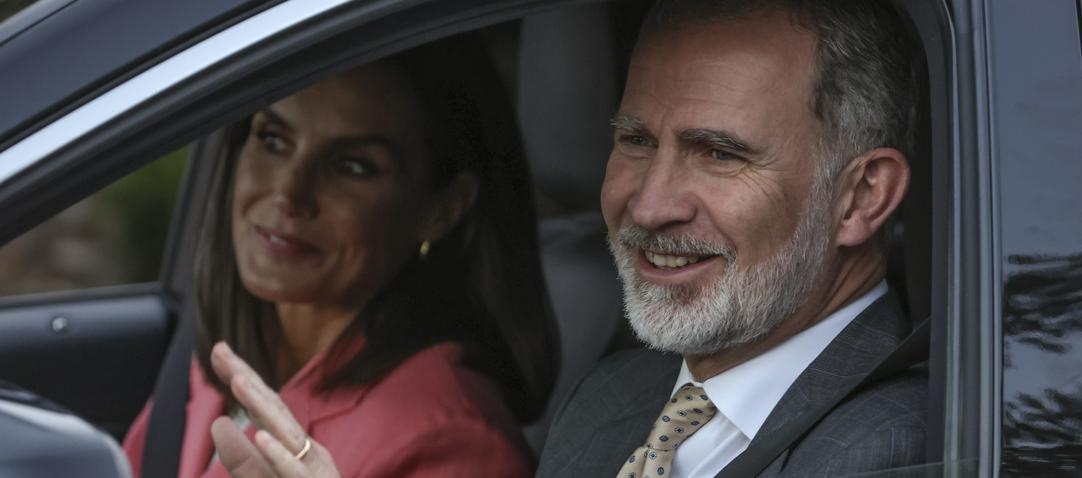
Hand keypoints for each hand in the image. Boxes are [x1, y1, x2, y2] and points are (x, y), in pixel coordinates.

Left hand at [209, 341, 341, 477]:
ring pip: (286, 434)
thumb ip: (245, 461)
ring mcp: (313, 471)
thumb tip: (220, 424)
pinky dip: (279, 455)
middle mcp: (307, 452)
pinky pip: (295, 473)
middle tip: (221, 350)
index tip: (219, 351)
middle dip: (247, 378)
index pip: (264, 407)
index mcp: (294, 448)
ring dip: (262, 405)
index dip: (242, 378)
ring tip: (238, 380)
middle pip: (275, 409)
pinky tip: (261, 436)